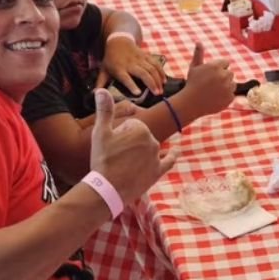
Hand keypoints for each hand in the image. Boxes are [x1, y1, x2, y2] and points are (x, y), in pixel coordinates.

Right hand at [89, 89, 175, 203]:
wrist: (108, 189)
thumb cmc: (103, 159)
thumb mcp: (101, 132)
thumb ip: (104, 110)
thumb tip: (101, 89)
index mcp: (140, 128)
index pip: (130, 127)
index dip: (119, 135)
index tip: (111, 146)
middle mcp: (152, 141)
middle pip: (139, 138)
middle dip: (129, 144)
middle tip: (116, 157)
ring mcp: (156, 157)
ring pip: (148, 149)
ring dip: (139, 153)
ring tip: (124, 165)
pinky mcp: (158, 171)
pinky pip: (168, 160)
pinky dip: (173, 154)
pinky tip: (177, 150)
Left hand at [101, 34, 166, 94]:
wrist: (118, 41)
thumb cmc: (110, 59)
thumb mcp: (103, 70)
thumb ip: (100, 84)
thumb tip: (95, 95)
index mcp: (119, 68)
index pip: (125, 77)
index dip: (131, 85)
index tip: (138, 93)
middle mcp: (130, 63)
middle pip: (142, 73)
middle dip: (151, 83)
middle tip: (156, 94)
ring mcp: (139, 58)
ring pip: (151, 68)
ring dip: (158, 79)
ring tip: (160, 90)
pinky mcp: (146, 55)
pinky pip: (155, 63)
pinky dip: (161, 72)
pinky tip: (164, 80)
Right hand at [182, 43, 234, 116]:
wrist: (191, 103)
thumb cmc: (191, 83)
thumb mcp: (194, 67)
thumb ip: (198, 54)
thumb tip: (199, 41)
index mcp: (216, 66)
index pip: (226, 63)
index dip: (218, 69)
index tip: (211, 75)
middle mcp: (224, 75)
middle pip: (230, 74)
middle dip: (223, 77)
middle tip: (211, 84)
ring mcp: (228, 87)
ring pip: (232, 84)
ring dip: (226, 87)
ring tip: (213, 91)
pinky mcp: (230, 98)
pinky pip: (231, 94)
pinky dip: (226, 97)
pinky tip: (216, 98)